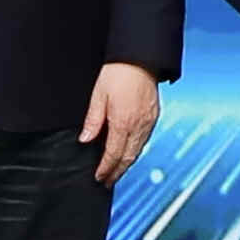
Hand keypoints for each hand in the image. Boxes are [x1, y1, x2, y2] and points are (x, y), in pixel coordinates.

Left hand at [79, 61, 163, 182]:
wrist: (140, 58)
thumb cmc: (118, 73)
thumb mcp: (98, 95)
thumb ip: (93, 120)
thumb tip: (85, 140)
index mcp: (123, 122)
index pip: (113, 154)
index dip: (105, 168)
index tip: (99, 177)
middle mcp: (139, 126)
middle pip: (128, 158)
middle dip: (117, 172)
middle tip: (107, 182)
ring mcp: (148, 122)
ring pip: (138, 151)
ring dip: (126, 164)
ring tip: (116, 171)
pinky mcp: (153, 116)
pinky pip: (144, 141)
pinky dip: (135, 151)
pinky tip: (129, 152)